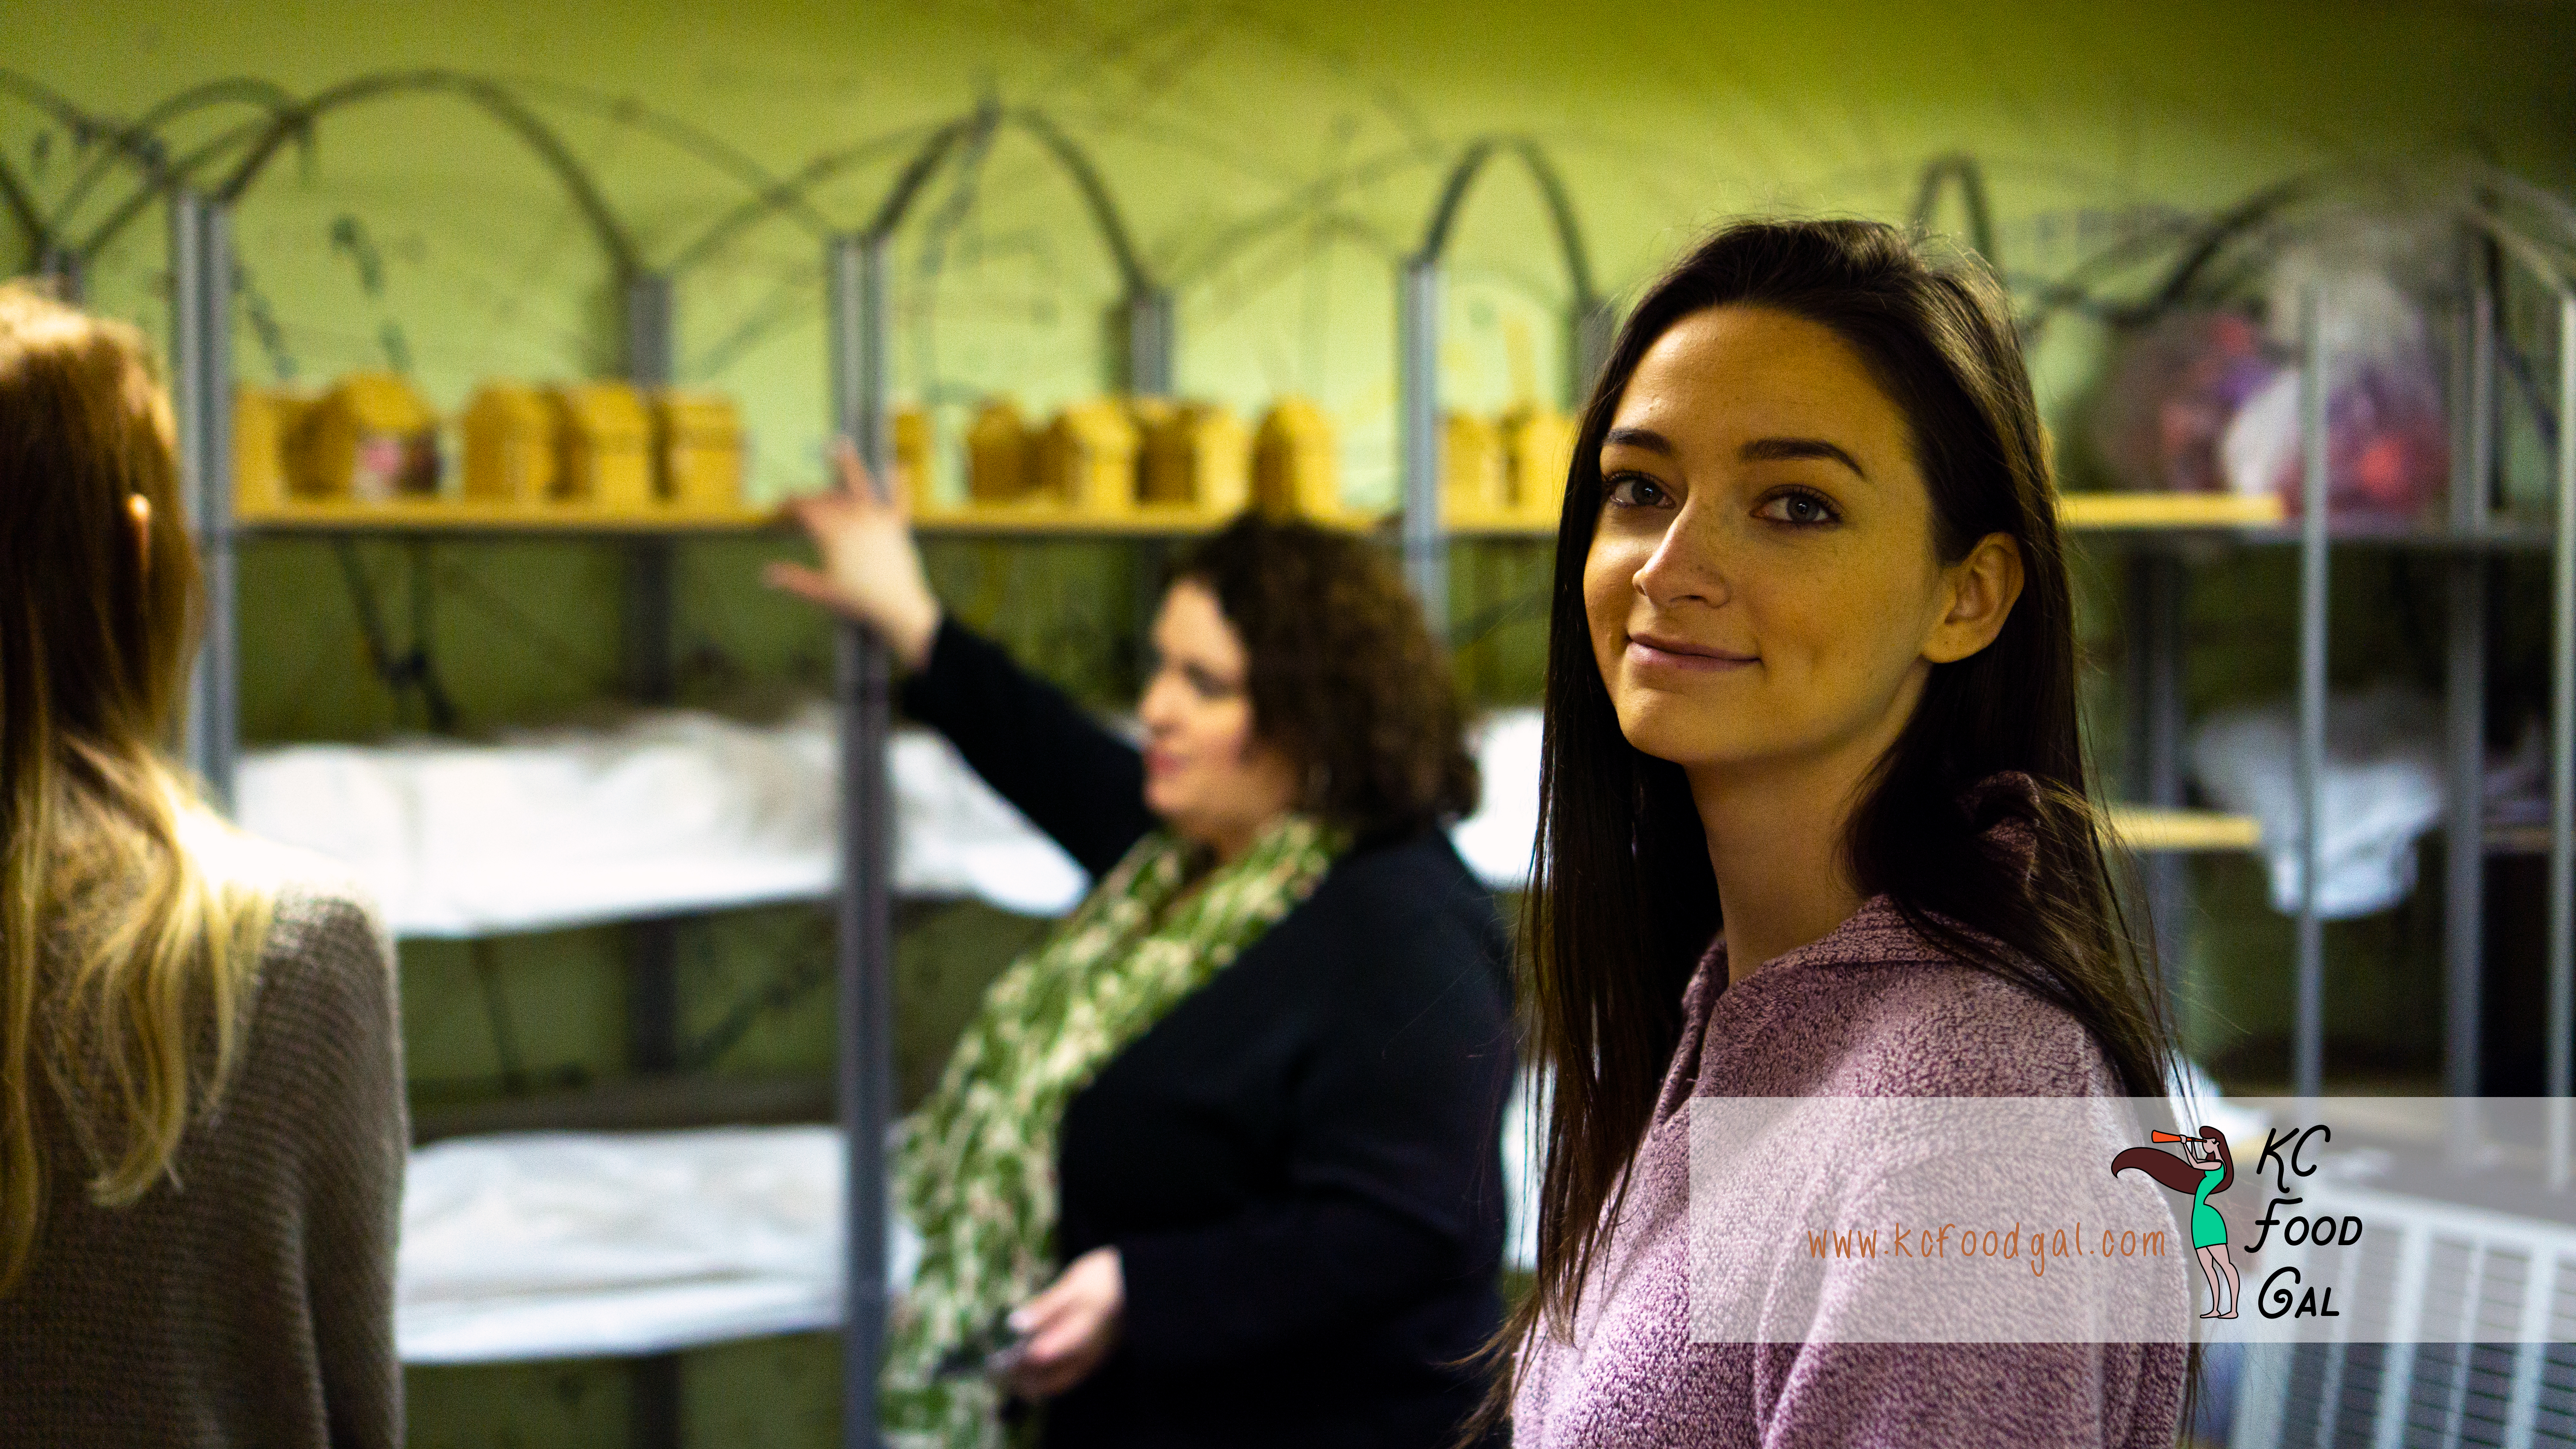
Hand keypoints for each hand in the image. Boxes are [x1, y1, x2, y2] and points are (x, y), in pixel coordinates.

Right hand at [763, 438, 941, 669]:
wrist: (898, 607)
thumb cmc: (857, 601)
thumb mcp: (820, 591)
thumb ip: (793, 580)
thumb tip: (765, 575)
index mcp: (832, 531)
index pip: (805, 508)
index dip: (788, 505)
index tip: (778, 508)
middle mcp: (854, 518)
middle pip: (827, 498)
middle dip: (810, 498)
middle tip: (800, 507)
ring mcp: (878, 519)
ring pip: (858, 487)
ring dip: (849, 465)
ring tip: (840, 444)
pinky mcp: (898, 526)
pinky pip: (900, 500)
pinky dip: (900, 483)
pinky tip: (900, 466)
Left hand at [1001, 1247, 1122, 1400]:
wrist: (1144, 1282)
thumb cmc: (1108, 1276)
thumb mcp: (1075, 1284)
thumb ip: (1045, 1307)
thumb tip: (1014, 1324)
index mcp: (1078, 1334)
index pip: (1037, 1359)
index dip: (1011, 1361)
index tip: (991, 1357)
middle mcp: (1085, 1354)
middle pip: (1044, 1379)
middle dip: (1017, 1377)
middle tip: (993, 1369)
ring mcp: (1092, 1359)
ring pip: (1056, 1382)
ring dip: (1029, 1381)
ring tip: (1008, 1371)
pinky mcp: (1095, 1358)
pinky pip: (1067, 1378)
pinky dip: (1046, 1378)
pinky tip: (1033, 1367)